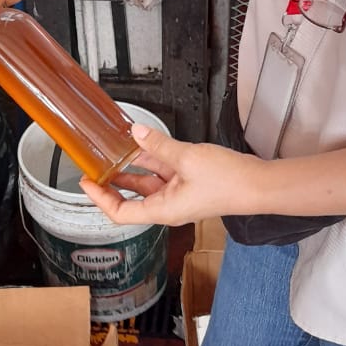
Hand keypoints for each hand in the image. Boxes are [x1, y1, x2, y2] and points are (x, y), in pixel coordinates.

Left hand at [80, 124, 265, 226]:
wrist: (259, 185)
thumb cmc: (229, 182)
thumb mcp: (188, 158)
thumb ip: (159, 145)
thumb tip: (136, 133)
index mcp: (163, 210)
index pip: (120, 212)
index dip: (99, 199)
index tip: (86, 182)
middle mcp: (168, 206)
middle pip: (130, 198)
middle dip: (111, 183)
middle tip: (94, 167)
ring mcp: (179, 195)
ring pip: (147, 183)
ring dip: (131, 169)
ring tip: (112, 152)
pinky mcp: (189, 184)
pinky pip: (163, 174)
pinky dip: (151, 161)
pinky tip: (143, 145)